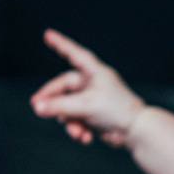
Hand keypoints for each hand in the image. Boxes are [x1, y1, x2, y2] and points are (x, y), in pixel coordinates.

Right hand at [31, 28, 145, 147]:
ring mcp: (91, 100)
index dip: (61, 44)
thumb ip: (60, 106)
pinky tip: (85, 138)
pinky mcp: (92, 116)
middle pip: (63, 87)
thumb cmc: (117, 111)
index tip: (48, 34)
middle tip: (37, 108)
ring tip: (77, 133)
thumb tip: (37, 108)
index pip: (74, 54)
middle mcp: (92, 84)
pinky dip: (78, 129)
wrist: (136, 132)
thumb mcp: (85, 106)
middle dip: (53, 101)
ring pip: (67, 108)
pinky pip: (76, 120)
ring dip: (70, 122)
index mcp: (94, 72)